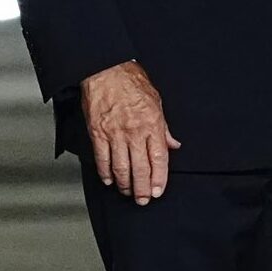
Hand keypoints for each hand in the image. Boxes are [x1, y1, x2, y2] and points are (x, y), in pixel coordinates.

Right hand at [81, 61, 179, 205]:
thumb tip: (173, 145)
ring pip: (121, 167)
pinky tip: (109, 181)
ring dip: (125, 184)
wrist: (106, 70)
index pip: (159, 158)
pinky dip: (105, 172)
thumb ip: (165, 128)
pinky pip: (102, 158)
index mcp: (152, 124)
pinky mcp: (98, 133)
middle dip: (142, 188)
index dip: (159, 178)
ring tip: (129, 193)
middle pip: (140, 168)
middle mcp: (134, 132)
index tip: (158, 191)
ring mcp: (115, 134)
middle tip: (143, 200)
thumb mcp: (157, 102)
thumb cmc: (132, 82)